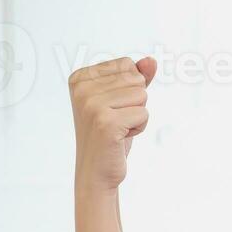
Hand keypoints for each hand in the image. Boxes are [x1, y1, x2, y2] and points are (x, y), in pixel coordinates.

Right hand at [69, 55, 156, 191]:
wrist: (96, 171)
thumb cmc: (111, 134)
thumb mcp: (123, 101)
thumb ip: (137, 77)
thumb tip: (151, 61)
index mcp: (80, 77)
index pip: (127, 65)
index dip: (129, 89)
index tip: (112, 108)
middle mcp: (82, 88)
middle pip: (136, 79)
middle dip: (135, 103)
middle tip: (117, 121)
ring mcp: (92, 104)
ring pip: (142, 95)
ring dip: (137, 115)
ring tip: (118, 128)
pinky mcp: (106, 121)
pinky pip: (144, 113)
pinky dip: (139, 127)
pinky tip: (121, 137)